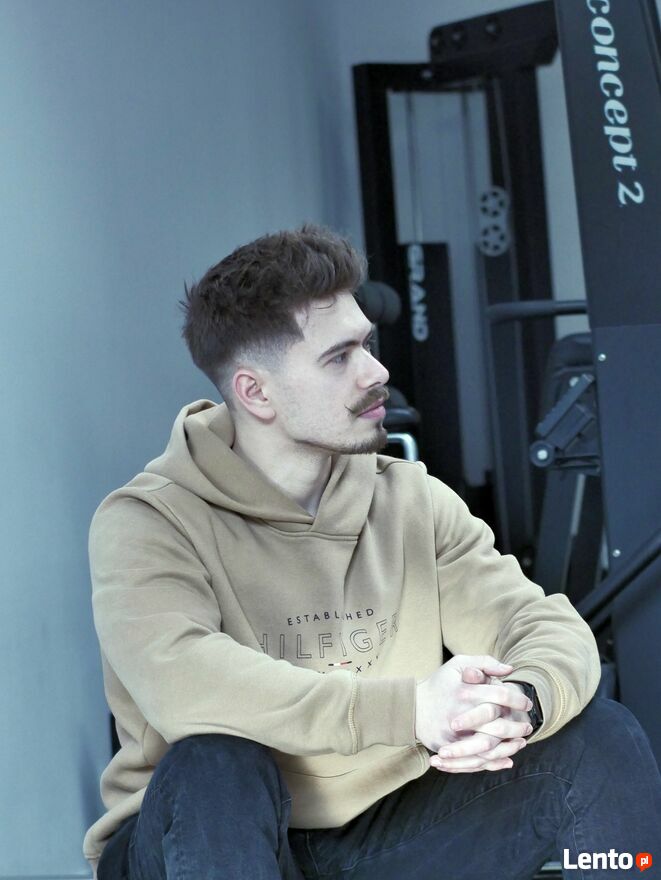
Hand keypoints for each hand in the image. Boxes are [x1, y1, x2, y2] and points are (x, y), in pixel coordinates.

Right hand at [415, 655, 530, 755]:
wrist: (412, 707)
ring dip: (509, 747)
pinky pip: (475, 760)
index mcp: (466, 691)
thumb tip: (509, 669)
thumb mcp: (458, 664)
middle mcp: (461, 714)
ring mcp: (454, 734)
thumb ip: (484, 662)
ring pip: (489, 747)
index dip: (517, 699)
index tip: (526, 703)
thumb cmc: (439, 683)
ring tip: (521, 742)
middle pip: (498, 726)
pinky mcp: (449, 748)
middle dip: (517, 726)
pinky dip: (494, 762)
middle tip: (528, 726)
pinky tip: (507, 759)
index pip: (500, 695)